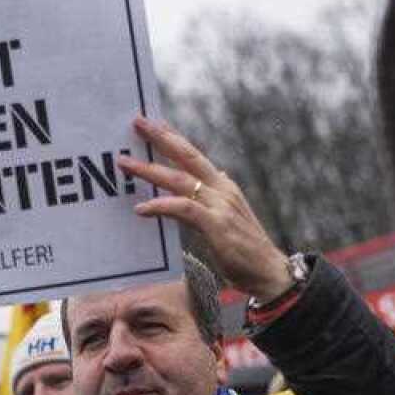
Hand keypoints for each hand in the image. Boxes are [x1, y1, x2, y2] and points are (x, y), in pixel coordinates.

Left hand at [119, 117, 292, 300]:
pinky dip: (161, 206)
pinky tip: (142, 208)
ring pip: (179, 180)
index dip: (174, 137)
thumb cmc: (246, 250)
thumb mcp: (229, 216)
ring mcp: (220, 206)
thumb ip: (216, 197)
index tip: (154, 122)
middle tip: (137, 122)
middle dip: (161, 138)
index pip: (195, 155)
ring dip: (150, 170)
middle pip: (187, 156)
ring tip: (125, 164)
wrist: (269, 272)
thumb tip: (214, 176)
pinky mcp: (217, 225)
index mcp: (224, 186)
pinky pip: (183, 209)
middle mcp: (222, 189)